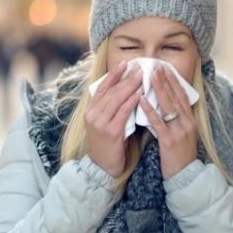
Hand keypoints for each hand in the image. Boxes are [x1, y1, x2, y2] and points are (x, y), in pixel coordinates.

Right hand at [85, 60, 142, 177]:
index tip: (124, 63)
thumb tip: (127, 90)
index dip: (114, 74)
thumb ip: (112, 109)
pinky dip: (131, 101)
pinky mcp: (110, 132)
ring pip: (116, 99)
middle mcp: (93, 114)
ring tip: (141, 75)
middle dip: (125, 77)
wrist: (102, 168)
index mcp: (91, 111)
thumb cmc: (108, 145)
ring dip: (130, 86)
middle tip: (138, 66)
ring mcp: (100, 123)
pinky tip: (140, 94)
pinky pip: (123, 112)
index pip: (102, 87)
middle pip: (111, 91)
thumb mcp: (106, 123)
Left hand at [139, 65, 197, 179]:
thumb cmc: (181, 156)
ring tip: (150, 77)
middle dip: (166, 81)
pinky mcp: (169, 141)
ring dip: (158, 90)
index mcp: (191, 121)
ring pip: (168, 106)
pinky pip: (158, 122)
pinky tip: (141, 100)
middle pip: (176, 97)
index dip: (174, 81)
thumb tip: (167, 105)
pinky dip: (150, 110)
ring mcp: (179, 131)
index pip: (183, 96)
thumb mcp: (184, 135)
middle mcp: (187, 123)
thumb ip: (178, 120)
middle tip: (156, 66)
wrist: (186, 177)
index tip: (165, 69)